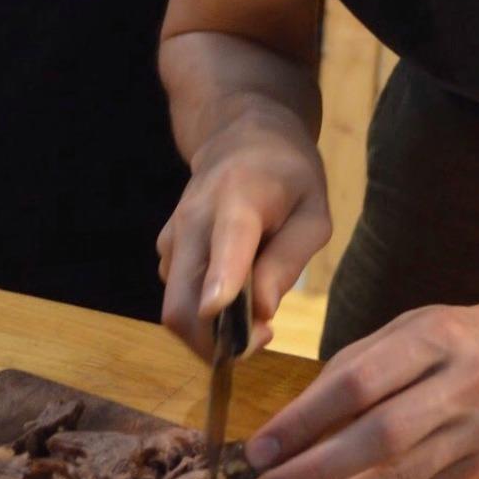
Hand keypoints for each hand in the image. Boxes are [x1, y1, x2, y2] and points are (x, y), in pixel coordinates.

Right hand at [157, 107, 330, 357]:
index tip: (218, 312)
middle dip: (218, 341)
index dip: (220, 283)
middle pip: (183, 301)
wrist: (241, 137)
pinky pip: (178, 296)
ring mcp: (172, 234)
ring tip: (254, 309)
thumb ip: (289, 261)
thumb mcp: (313, 214)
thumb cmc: (288, 176)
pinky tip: (234, 292)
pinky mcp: (165, 249)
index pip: (226, 243)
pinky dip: (203, 312)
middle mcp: (193, 217)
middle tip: (263, 335)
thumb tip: (262, 312)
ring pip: (177, 307)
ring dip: (212, 330)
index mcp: (239, 197)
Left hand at [244, 292, 478, 478]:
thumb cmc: (440, 339)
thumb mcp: (397, 332)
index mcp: (434, 336)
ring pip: (400, 478)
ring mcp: (478, 431)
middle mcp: (463, 383)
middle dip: (316, 472)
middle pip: (381, 436)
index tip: (260, 449)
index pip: (358, 382)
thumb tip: (285, 432)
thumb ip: (347, 374)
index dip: (305, 419)